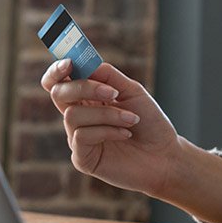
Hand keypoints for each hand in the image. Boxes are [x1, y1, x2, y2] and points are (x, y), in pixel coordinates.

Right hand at [40, 59, 183, 197]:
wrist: (165, 155)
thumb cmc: (149, 122)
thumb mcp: (131, 91)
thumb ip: (107, 76)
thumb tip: (86, 64)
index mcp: (86, 98)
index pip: (58, 82)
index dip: (56, 70)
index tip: (69, 63)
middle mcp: (78, 116)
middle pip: (58, 93)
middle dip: (83, 87)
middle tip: (112, 93)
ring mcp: (78, 138)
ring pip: (73, 115)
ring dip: (107, 114)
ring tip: (131, 120)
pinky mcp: (82, 159)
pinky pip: (81, 136)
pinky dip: (107, 131)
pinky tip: (125, 134)